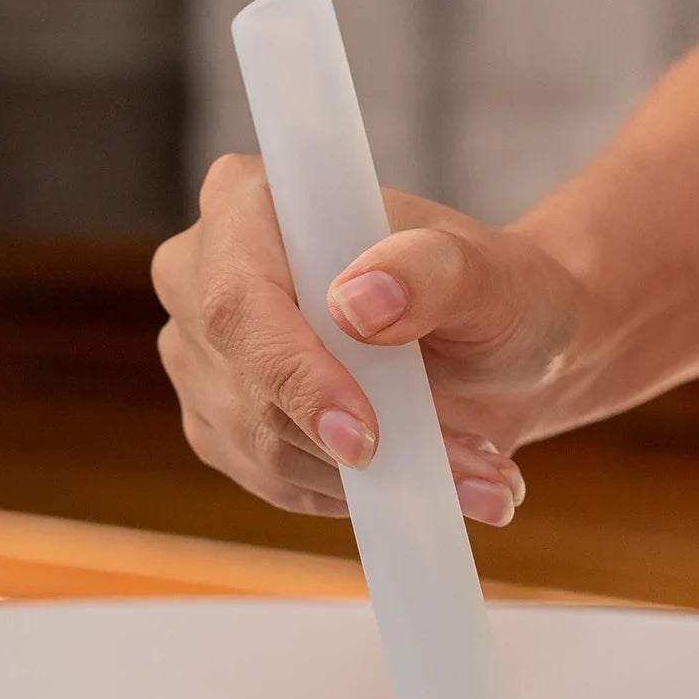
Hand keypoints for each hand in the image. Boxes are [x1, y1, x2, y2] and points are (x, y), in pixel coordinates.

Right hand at [152, 155, 586, 520]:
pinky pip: (276, 482)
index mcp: (247, 203)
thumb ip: (429, 272)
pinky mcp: (222, 426)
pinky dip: (357, 494)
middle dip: (355, 441)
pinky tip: (419, 476)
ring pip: (266, 446)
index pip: (238, 300)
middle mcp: (202, 276)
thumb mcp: (488, 273)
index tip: (362, 435)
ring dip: (375, 476)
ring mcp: (204, 358)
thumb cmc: (491, 293)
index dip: (291, 372)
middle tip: (472, 466)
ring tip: (474, 470)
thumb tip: (358, 301)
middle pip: (245, 384)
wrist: (496, 355)